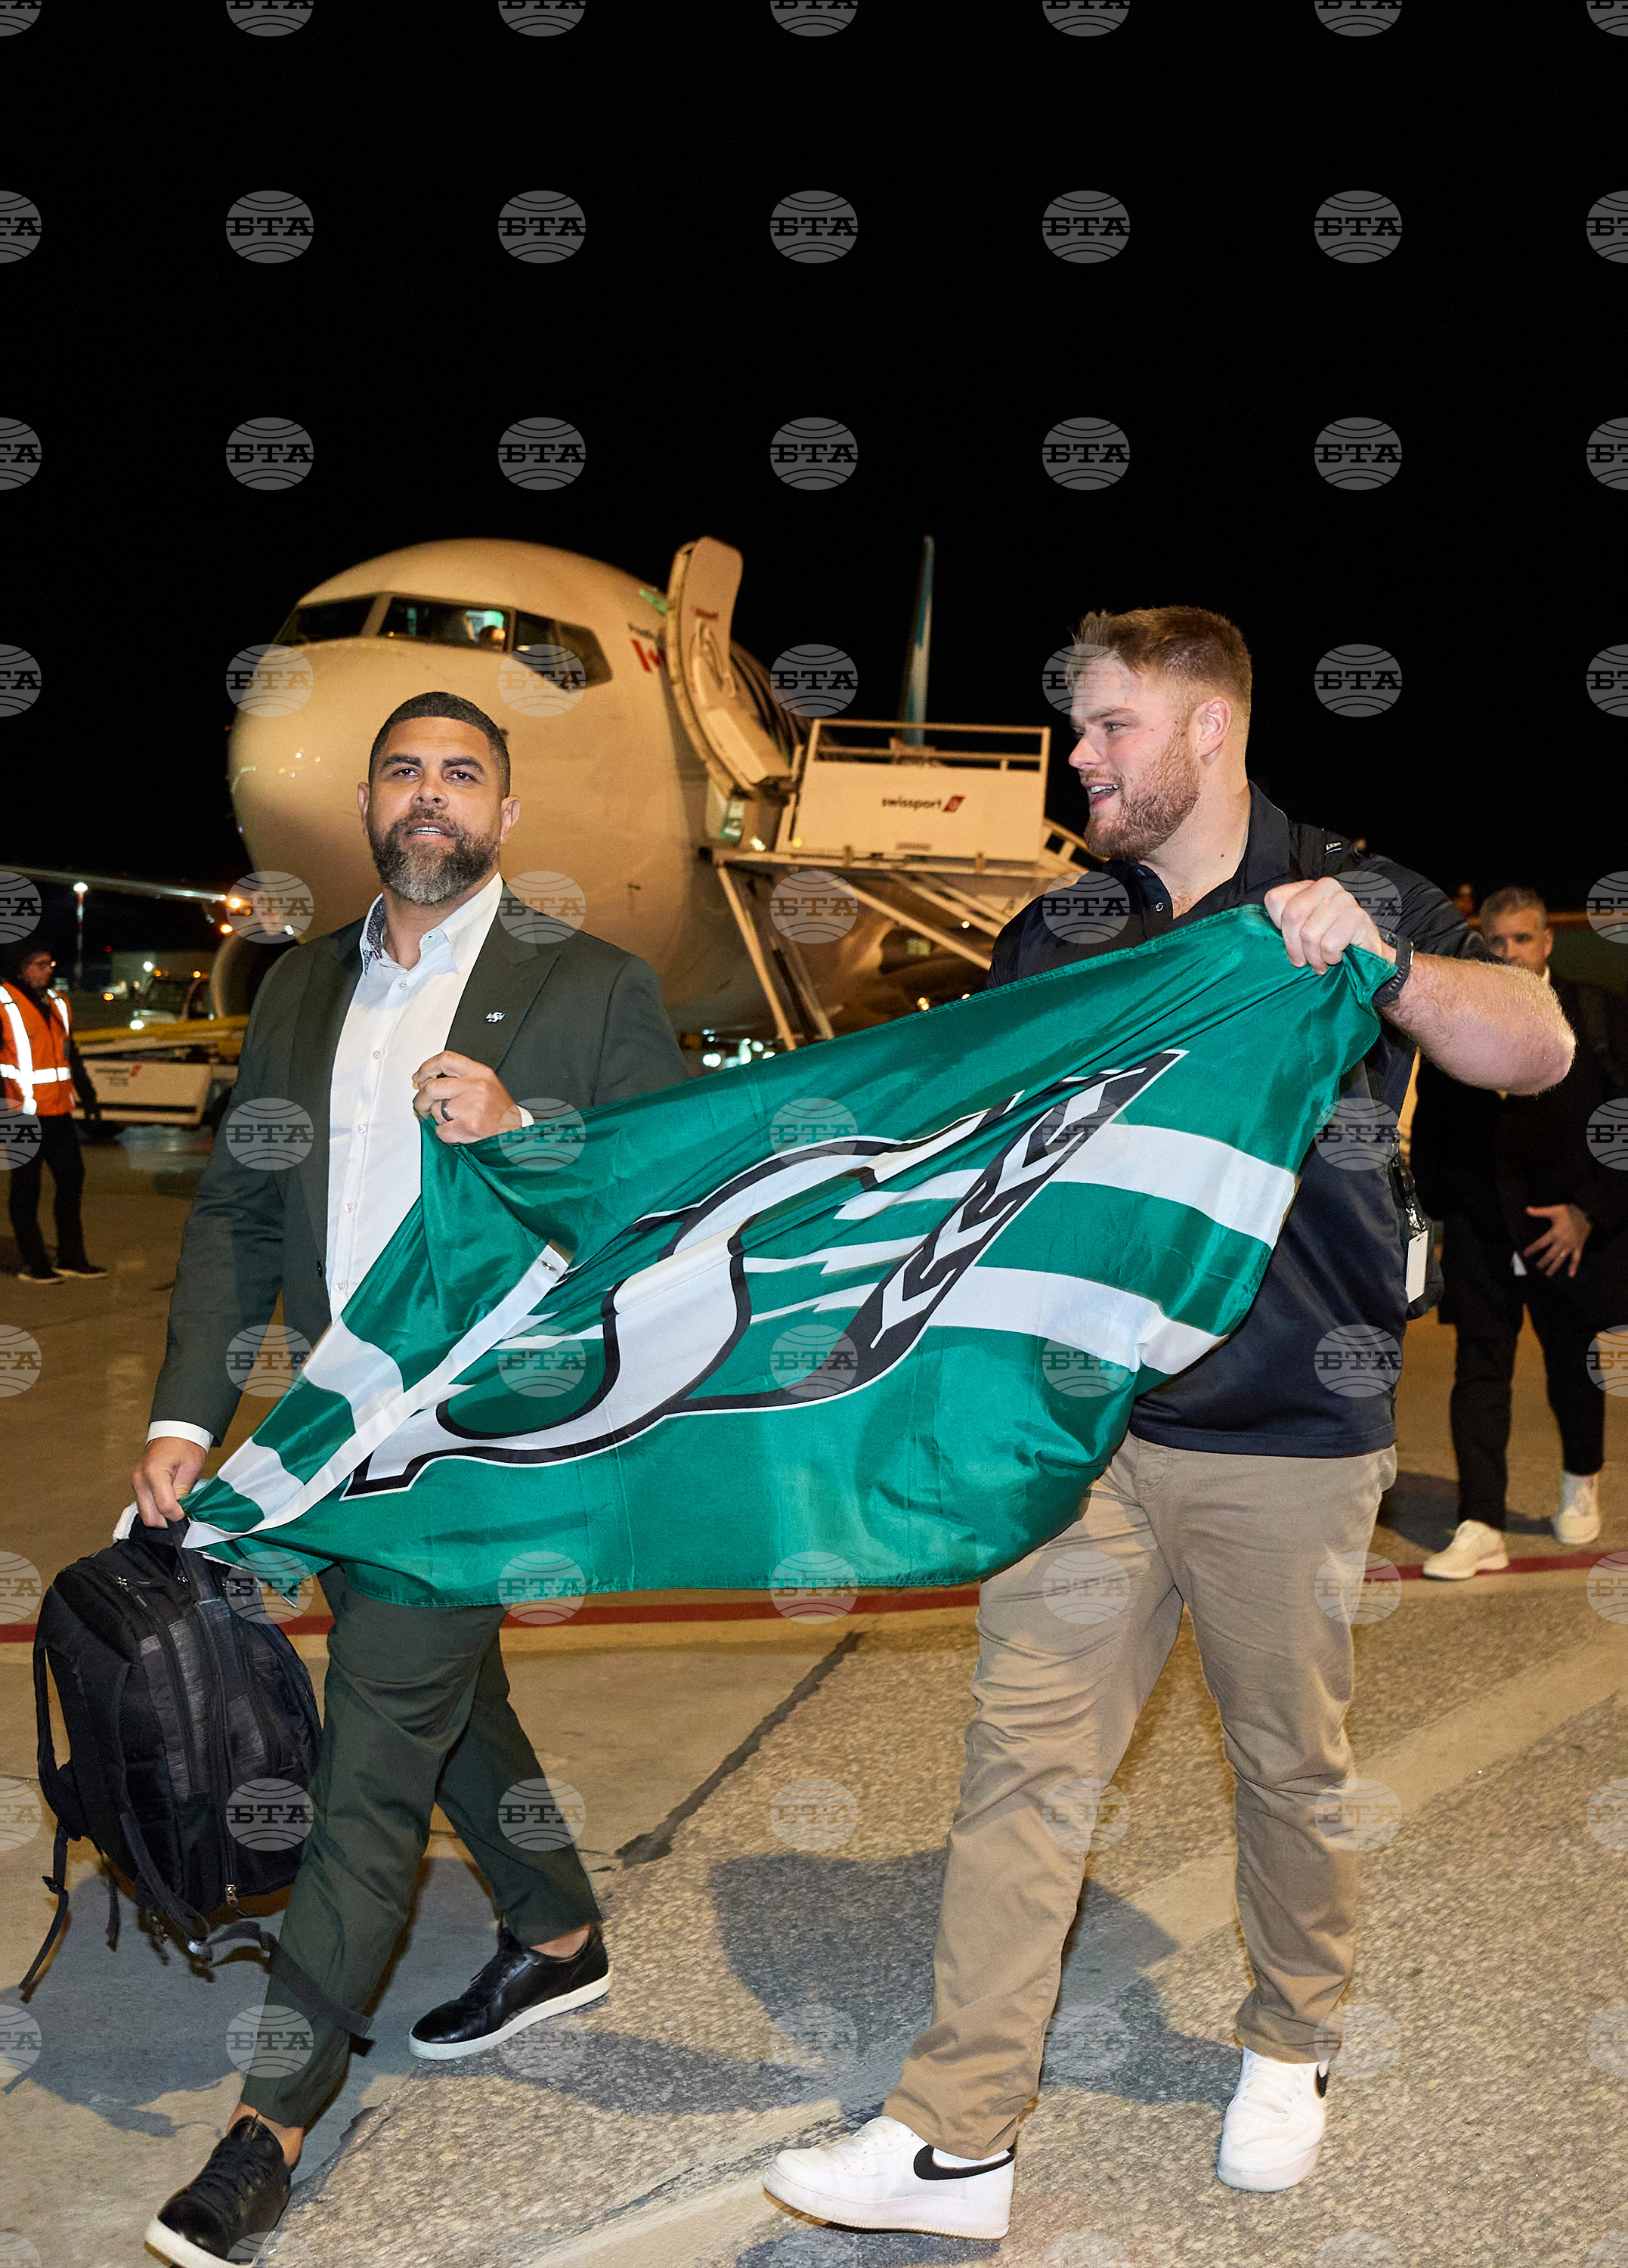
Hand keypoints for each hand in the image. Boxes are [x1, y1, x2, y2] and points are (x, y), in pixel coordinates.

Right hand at [132, 1435, 207, 1527]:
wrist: (175, 1428)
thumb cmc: (185, 1443)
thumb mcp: (191, 1467)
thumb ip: (183, 1492)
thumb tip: (181, 1513)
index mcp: (154, 1473)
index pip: (164, 1508)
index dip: (179, 1515)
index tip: (188, 1511)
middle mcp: (140, 1480)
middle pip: (150, 1518)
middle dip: (168, 1520)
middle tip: (183, 1512)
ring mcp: (136, 1483)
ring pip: (146, 1514)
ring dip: (161, 1515)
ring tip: (177, 1504)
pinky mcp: (137, 1485)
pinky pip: (145, 1506)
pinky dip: (156, 1508)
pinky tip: (169, 1500)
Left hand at [411, 1050, 523, 1144]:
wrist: (516, 1135)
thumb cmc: (500, 1113)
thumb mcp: (486, 1085)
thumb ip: (460, 1079)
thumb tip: (427, 1080)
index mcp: (481, 1073)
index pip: (446, 1059)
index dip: (426, 1067)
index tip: (418, 1077)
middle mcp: (477, 1087)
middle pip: (433, 1087)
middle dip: (421, 1099)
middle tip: (423, 1106)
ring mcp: (473, 1107)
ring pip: (436, 1110)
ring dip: (439, 1119)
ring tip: (454, 1121)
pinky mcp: (469, 1126)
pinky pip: (441, 1130)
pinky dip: (445, 1135)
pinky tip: (459, 1132)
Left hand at [1262, 878, 1393, 976]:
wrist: (1367, 956)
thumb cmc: (1330, 944)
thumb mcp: (1302, 931)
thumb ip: (1285, 925)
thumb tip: (1261, 933)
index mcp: (1307, 887)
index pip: (1275, 899)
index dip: (1278, 927)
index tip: (1290, 942)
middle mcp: (1325, 887)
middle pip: (1291, 916)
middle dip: (1294, 947)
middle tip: (1302, 962)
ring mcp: (1343, 900)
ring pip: (1310, 934)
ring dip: (1314, 957)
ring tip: (1321, 962)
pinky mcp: (1357, 917)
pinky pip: (1329, 944)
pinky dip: (1330, 957)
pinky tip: (1337, 957)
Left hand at [1523, 1202, 1591, 1278]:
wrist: (1586, 1212)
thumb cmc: (1569, 1211)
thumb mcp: (1553, 1210)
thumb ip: (1539, 1211)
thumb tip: (1527, 1209)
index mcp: (1555, 1233)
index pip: (1541, 1243)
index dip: (1533, 1249)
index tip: (1526, 1254)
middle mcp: (1562, 1241)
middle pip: (1550, 1255)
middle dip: (1542, 1262)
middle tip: (1536, 1268)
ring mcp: (1571, 1245)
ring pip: (1561, 1259)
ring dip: (1554, 1267)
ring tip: (1547, 1274)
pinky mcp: (1579, 1246)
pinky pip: (1576, 1259)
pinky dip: (1574, 1267)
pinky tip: (1571, 1274)